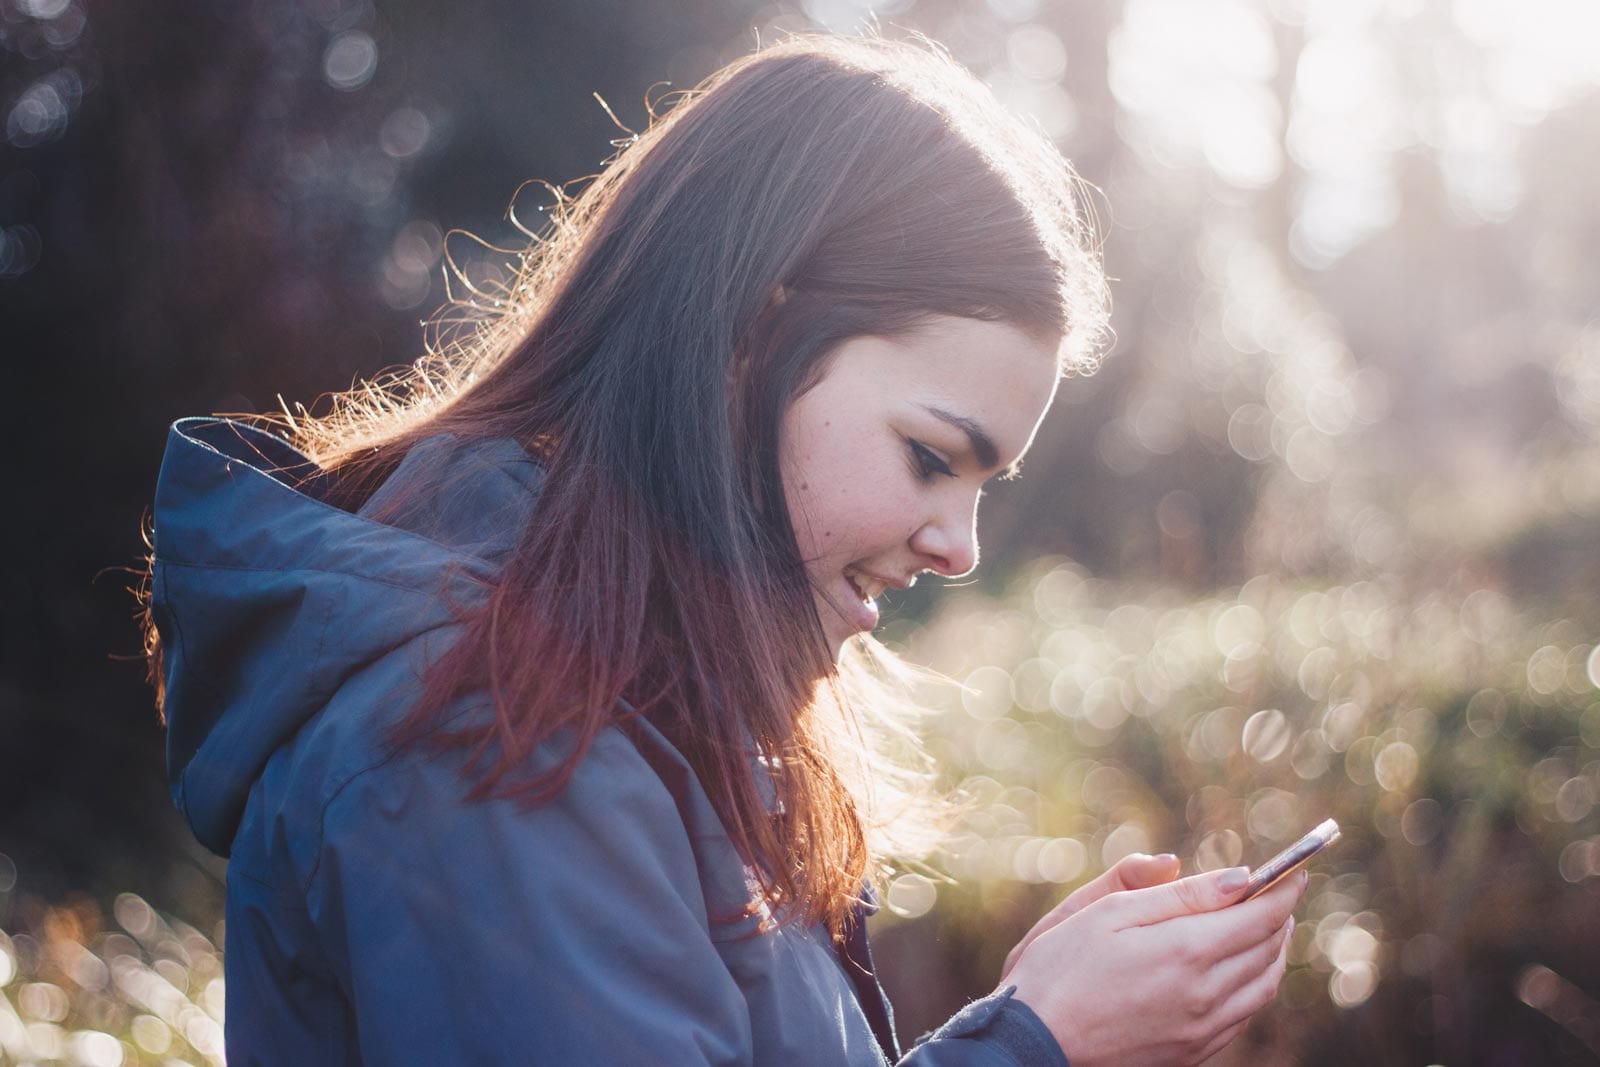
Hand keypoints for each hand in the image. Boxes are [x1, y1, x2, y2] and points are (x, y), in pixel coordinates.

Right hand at [1004, 866, 1304, 1066]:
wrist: (1033, 1042)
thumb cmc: (1058, 967)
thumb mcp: (1106, 911)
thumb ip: (1173, 893)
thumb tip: (1235, 877)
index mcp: (1184, 950)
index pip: (1261, 915)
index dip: (1284, 888)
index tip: (1295, 868)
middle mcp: (1205, 994)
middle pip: (1269, 948)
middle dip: (1280, 915)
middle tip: (1281, 891)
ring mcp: (1202, 1029)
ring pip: (1264, 985)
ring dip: (1274, 950)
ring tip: (1268, 926)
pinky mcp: (1193, 1052)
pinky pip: (1244, 1014)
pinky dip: (1257, 984)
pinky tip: (1241, 970)